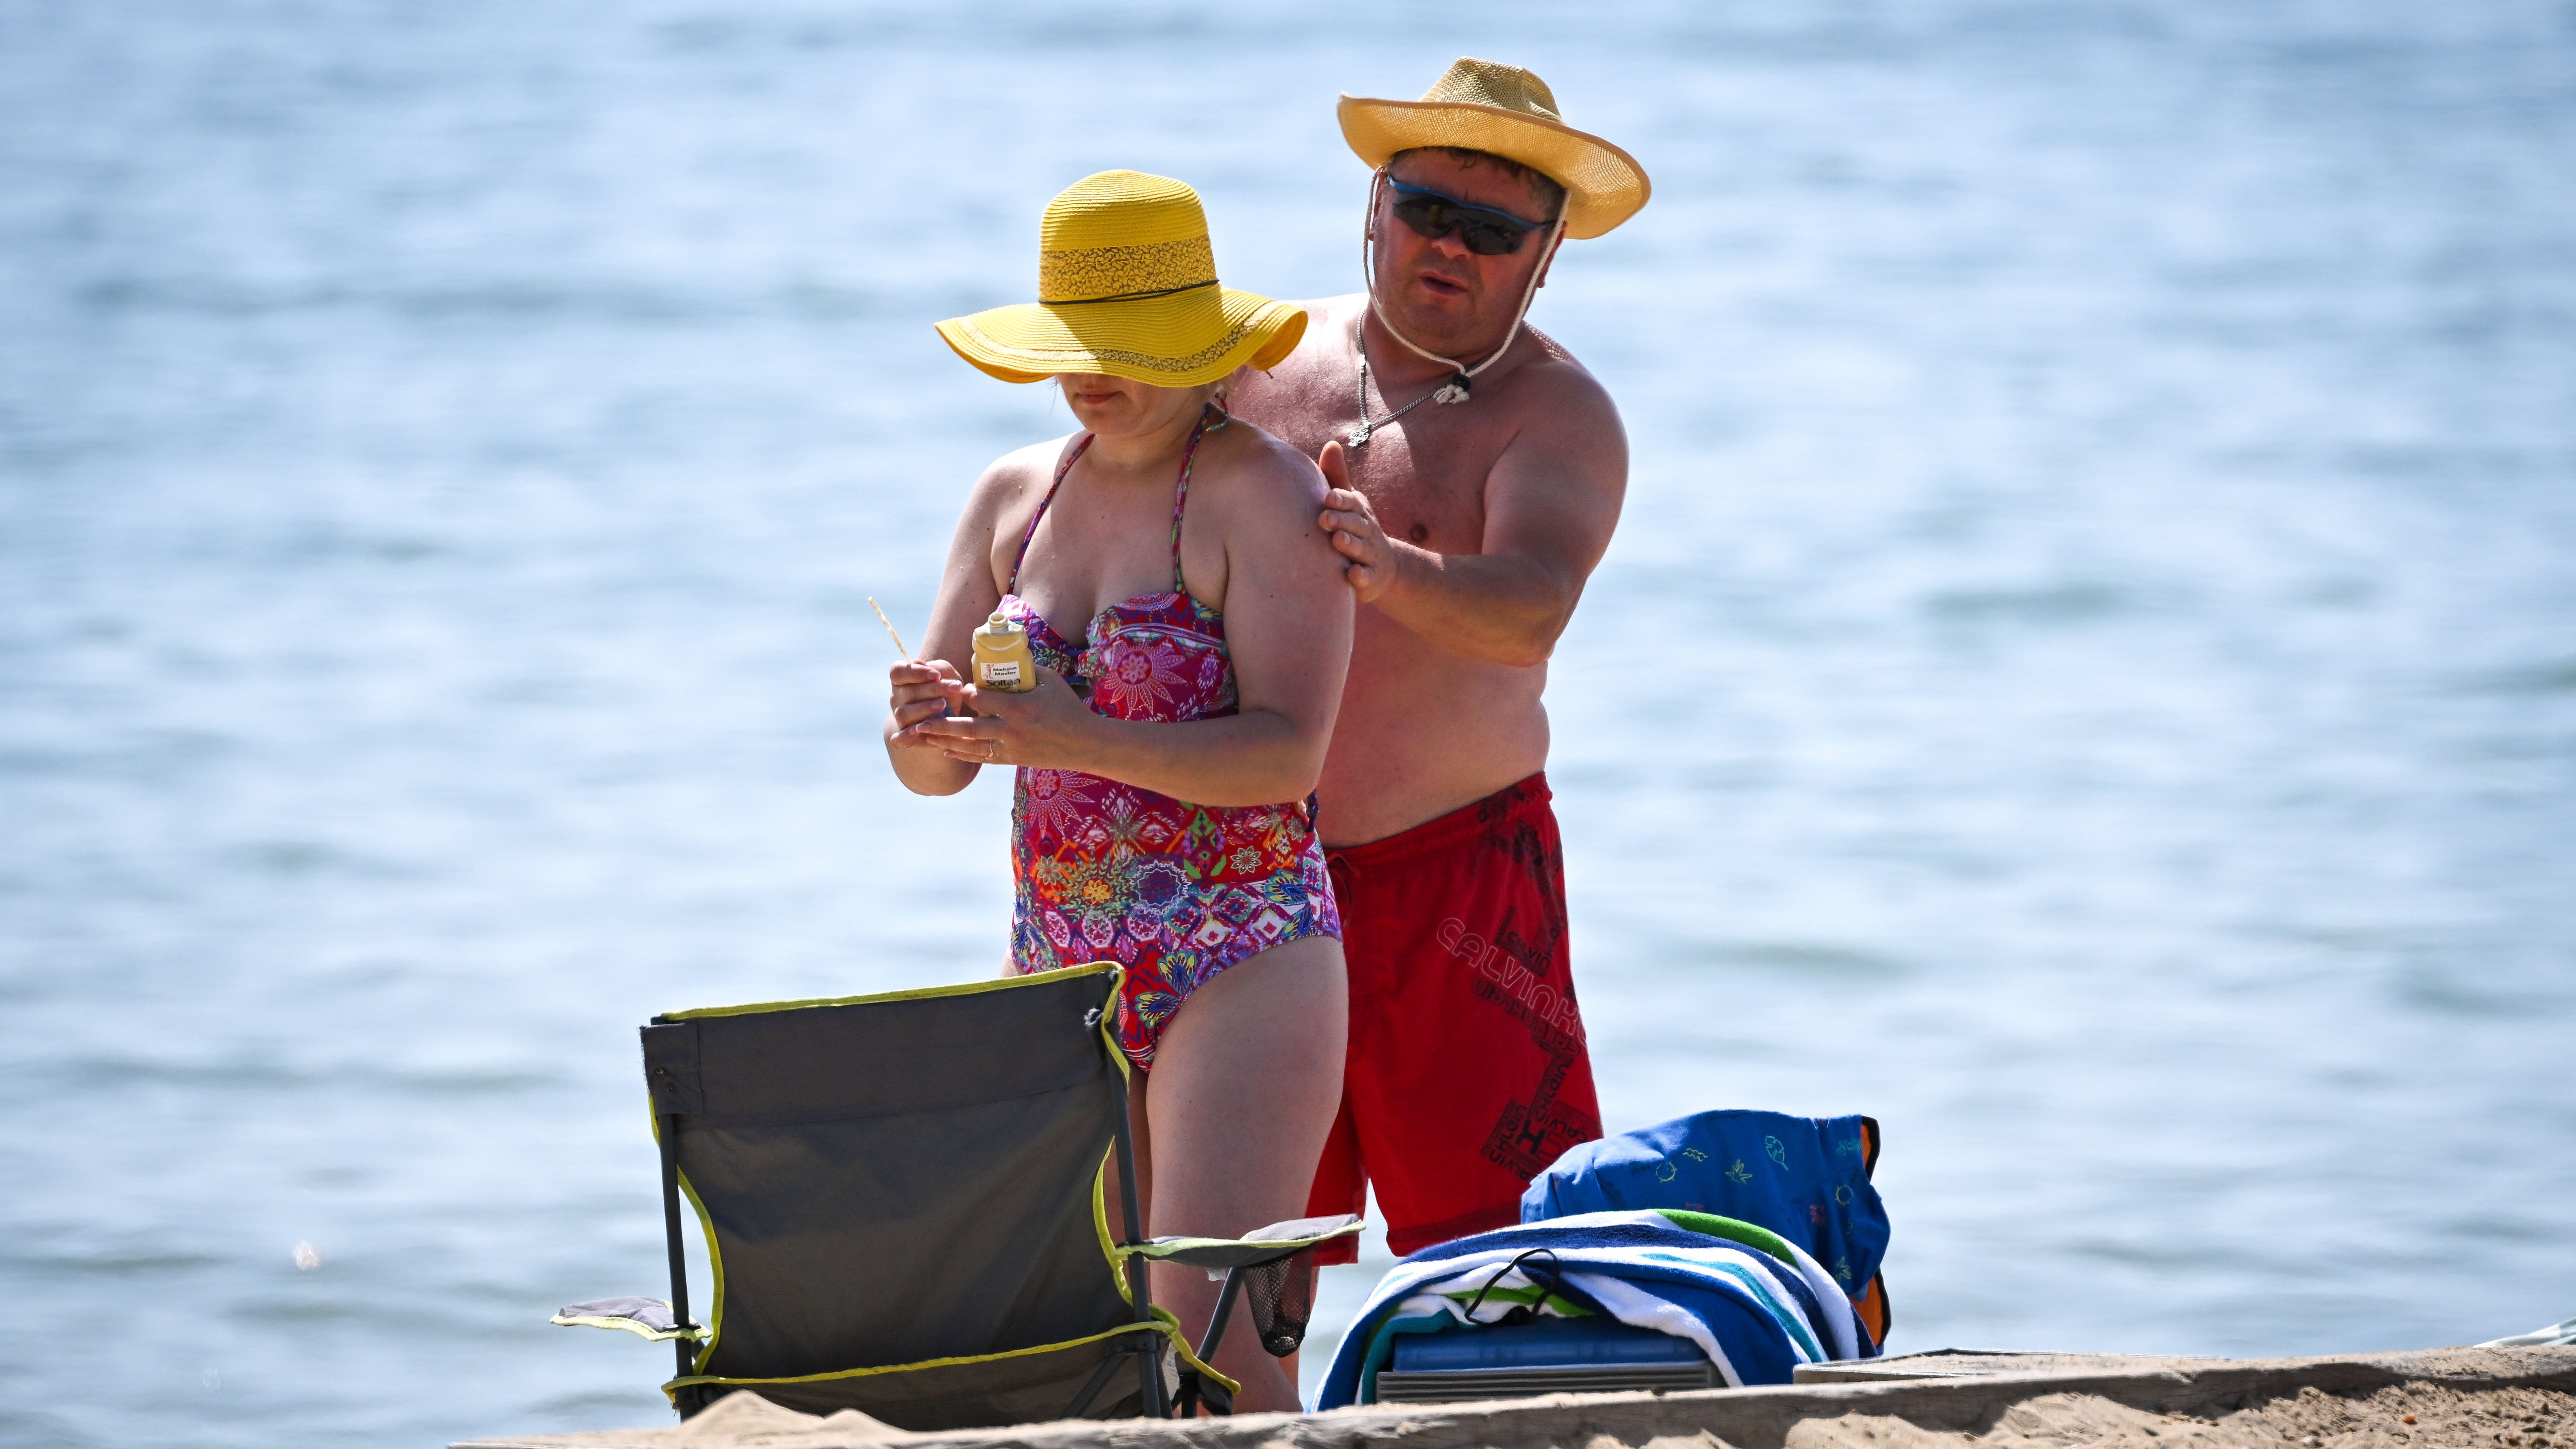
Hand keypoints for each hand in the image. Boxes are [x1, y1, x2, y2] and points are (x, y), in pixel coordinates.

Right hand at [886, 659, 965, 756]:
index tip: (936, 675)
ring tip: (943, 705)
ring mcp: (899, 718)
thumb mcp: (948, 676)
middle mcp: (897, 698)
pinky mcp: (904, 737)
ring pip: (904, 713)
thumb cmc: (947, 692)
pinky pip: (899, 738)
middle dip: (932, 689)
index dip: (915, 672)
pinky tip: (920, 730)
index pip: (898, 671)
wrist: (947, 718)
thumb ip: (939, 668)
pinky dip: (906, 736)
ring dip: (924, 708)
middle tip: (954, 688)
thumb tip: (919, 662)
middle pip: (907, 692)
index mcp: (902, 680)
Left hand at [909, 666, 1096, 769]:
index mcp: (1019, 707)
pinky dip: (961, 755)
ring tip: (923, 735)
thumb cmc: (1068, 707)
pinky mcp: (1012, 759)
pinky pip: (981, 758)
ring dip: (944, 741)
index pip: (982, 699)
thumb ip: (1025, 668)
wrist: (1084, 743)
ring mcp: (1011, 747)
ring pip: (970, 746)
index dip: (964, 693)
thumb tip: (1004, 651)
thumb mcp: (1050, 681)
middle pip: (968, 728)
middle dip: (941, 724)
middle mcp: (1011, 729)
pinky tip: (943, 750)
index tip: (954, 688)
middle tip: (919, 720)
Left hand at [1316, 441, 1395, 604]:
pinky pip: (1367, 577)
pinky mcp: (1371, 579)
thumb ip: (1338, 477)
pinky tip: (1352, 574)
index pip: (1352, 502)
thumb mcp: (1351, 503)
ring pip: (1361, 550)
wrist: (1386, 567)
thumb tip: (1331, 444)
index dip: (1341, 500)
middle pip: (1356, 524)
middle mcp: (1367, 531)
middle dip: (1342, 521)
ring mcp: (1371, 555)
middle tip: (1324, 519)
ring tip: (1338, 541)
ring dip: (1351, 545)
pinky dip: (1361, 576)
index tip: (1327, 498)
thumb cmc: (1356, 528)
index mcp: (1359, 511)